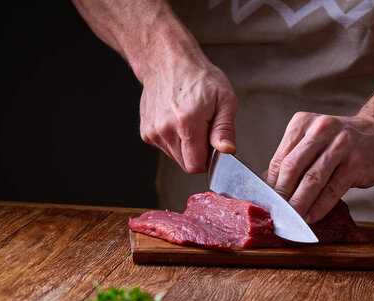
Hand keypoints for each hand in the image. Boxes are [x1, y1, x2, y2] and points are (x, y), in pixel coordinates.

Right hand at [139, 50, 236, 173]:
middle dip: (199, 153)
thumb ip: (225, 129)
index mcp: (187, 123)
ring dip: (186, 147)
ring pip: (176, 157)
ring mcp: (153, 132)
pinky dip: (175, 141)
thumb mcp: (225, 100)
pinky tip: (178, 122)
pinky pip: (165, 148)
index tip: (212, 145)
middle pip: (186, 164)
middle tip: (203, 128)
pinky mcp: (146, 133)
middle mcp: (165, 129)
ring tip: (190, 122)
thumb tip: (226, 150)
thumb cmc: (199, 78)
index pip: (196, 166)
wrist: (167, 61)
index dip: (208, 160)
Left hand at [265, 112, 373, 222]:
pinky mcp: (356, 163)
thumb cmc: (340, 142)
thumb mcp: (312, 140)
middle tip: (276, 213)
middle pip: (292, 168)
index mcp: (302, 123)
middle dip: (282, 195)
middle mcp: (321, 130)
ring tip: (292, 219)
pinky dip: (319, 207)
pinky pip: (332, 190)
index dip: (271, 185)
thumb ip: (291, 158)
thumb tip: (267, 185)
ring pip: (312, 180)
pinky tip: (311, 217)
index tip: (267, 203)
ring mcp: (341, 145)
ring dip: (299, 204)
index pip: (279, 159)